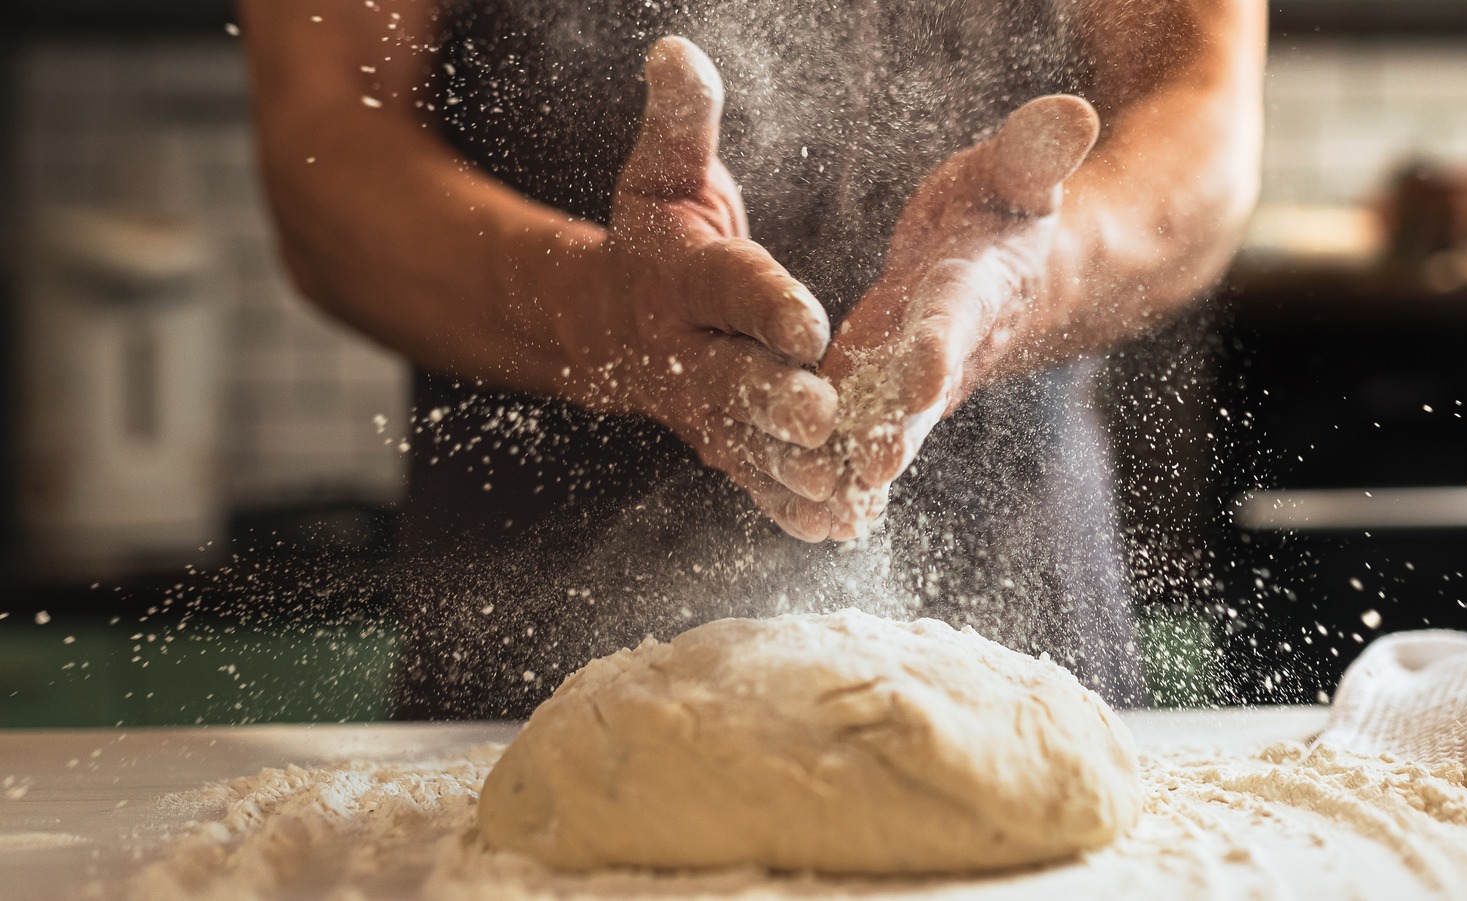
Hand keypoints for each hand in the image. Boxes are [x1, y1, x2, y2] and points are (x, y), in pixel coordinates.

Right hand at [573, 37, 837, 539]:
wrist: (605, 321)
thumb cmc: (655, 234)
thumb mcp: (664, 172)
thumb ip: (681, 121)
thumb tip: (675, 50)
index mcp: (680, 277)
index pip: (726, 286)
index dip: (765, 301)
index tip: (809, 320)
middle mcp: (684, 349)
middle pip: (732, 378)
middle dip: (775, 400)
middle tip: (824, 417)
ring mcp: (699, 407)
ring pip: (745, 443)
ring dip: (790, 469)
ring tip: (842, 487)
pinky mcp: (717, 443)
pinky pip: (751, 478)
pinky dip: (787, 504)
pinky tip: (835, 526)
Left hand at [783, 95, 1101, 540]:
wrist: (1016, 270)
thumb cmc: (1006, 208)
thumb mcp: (1017, 172)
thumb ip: (1034, 151)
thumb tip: (1074, 112)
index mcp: (977, 285)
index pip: (958, 314)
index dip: (940, 343)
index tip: (920, 374)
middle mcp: (949, 344)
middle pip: (921, 393)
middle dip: (897, 430)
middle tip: (870, 470)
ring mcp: (915, 376)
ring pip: (886, 427)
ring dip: (859, 467)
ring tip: (828, 511)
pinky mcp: (883, 390)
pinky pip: (861, 432)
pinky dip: (842, 471)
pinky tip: (810, 511)